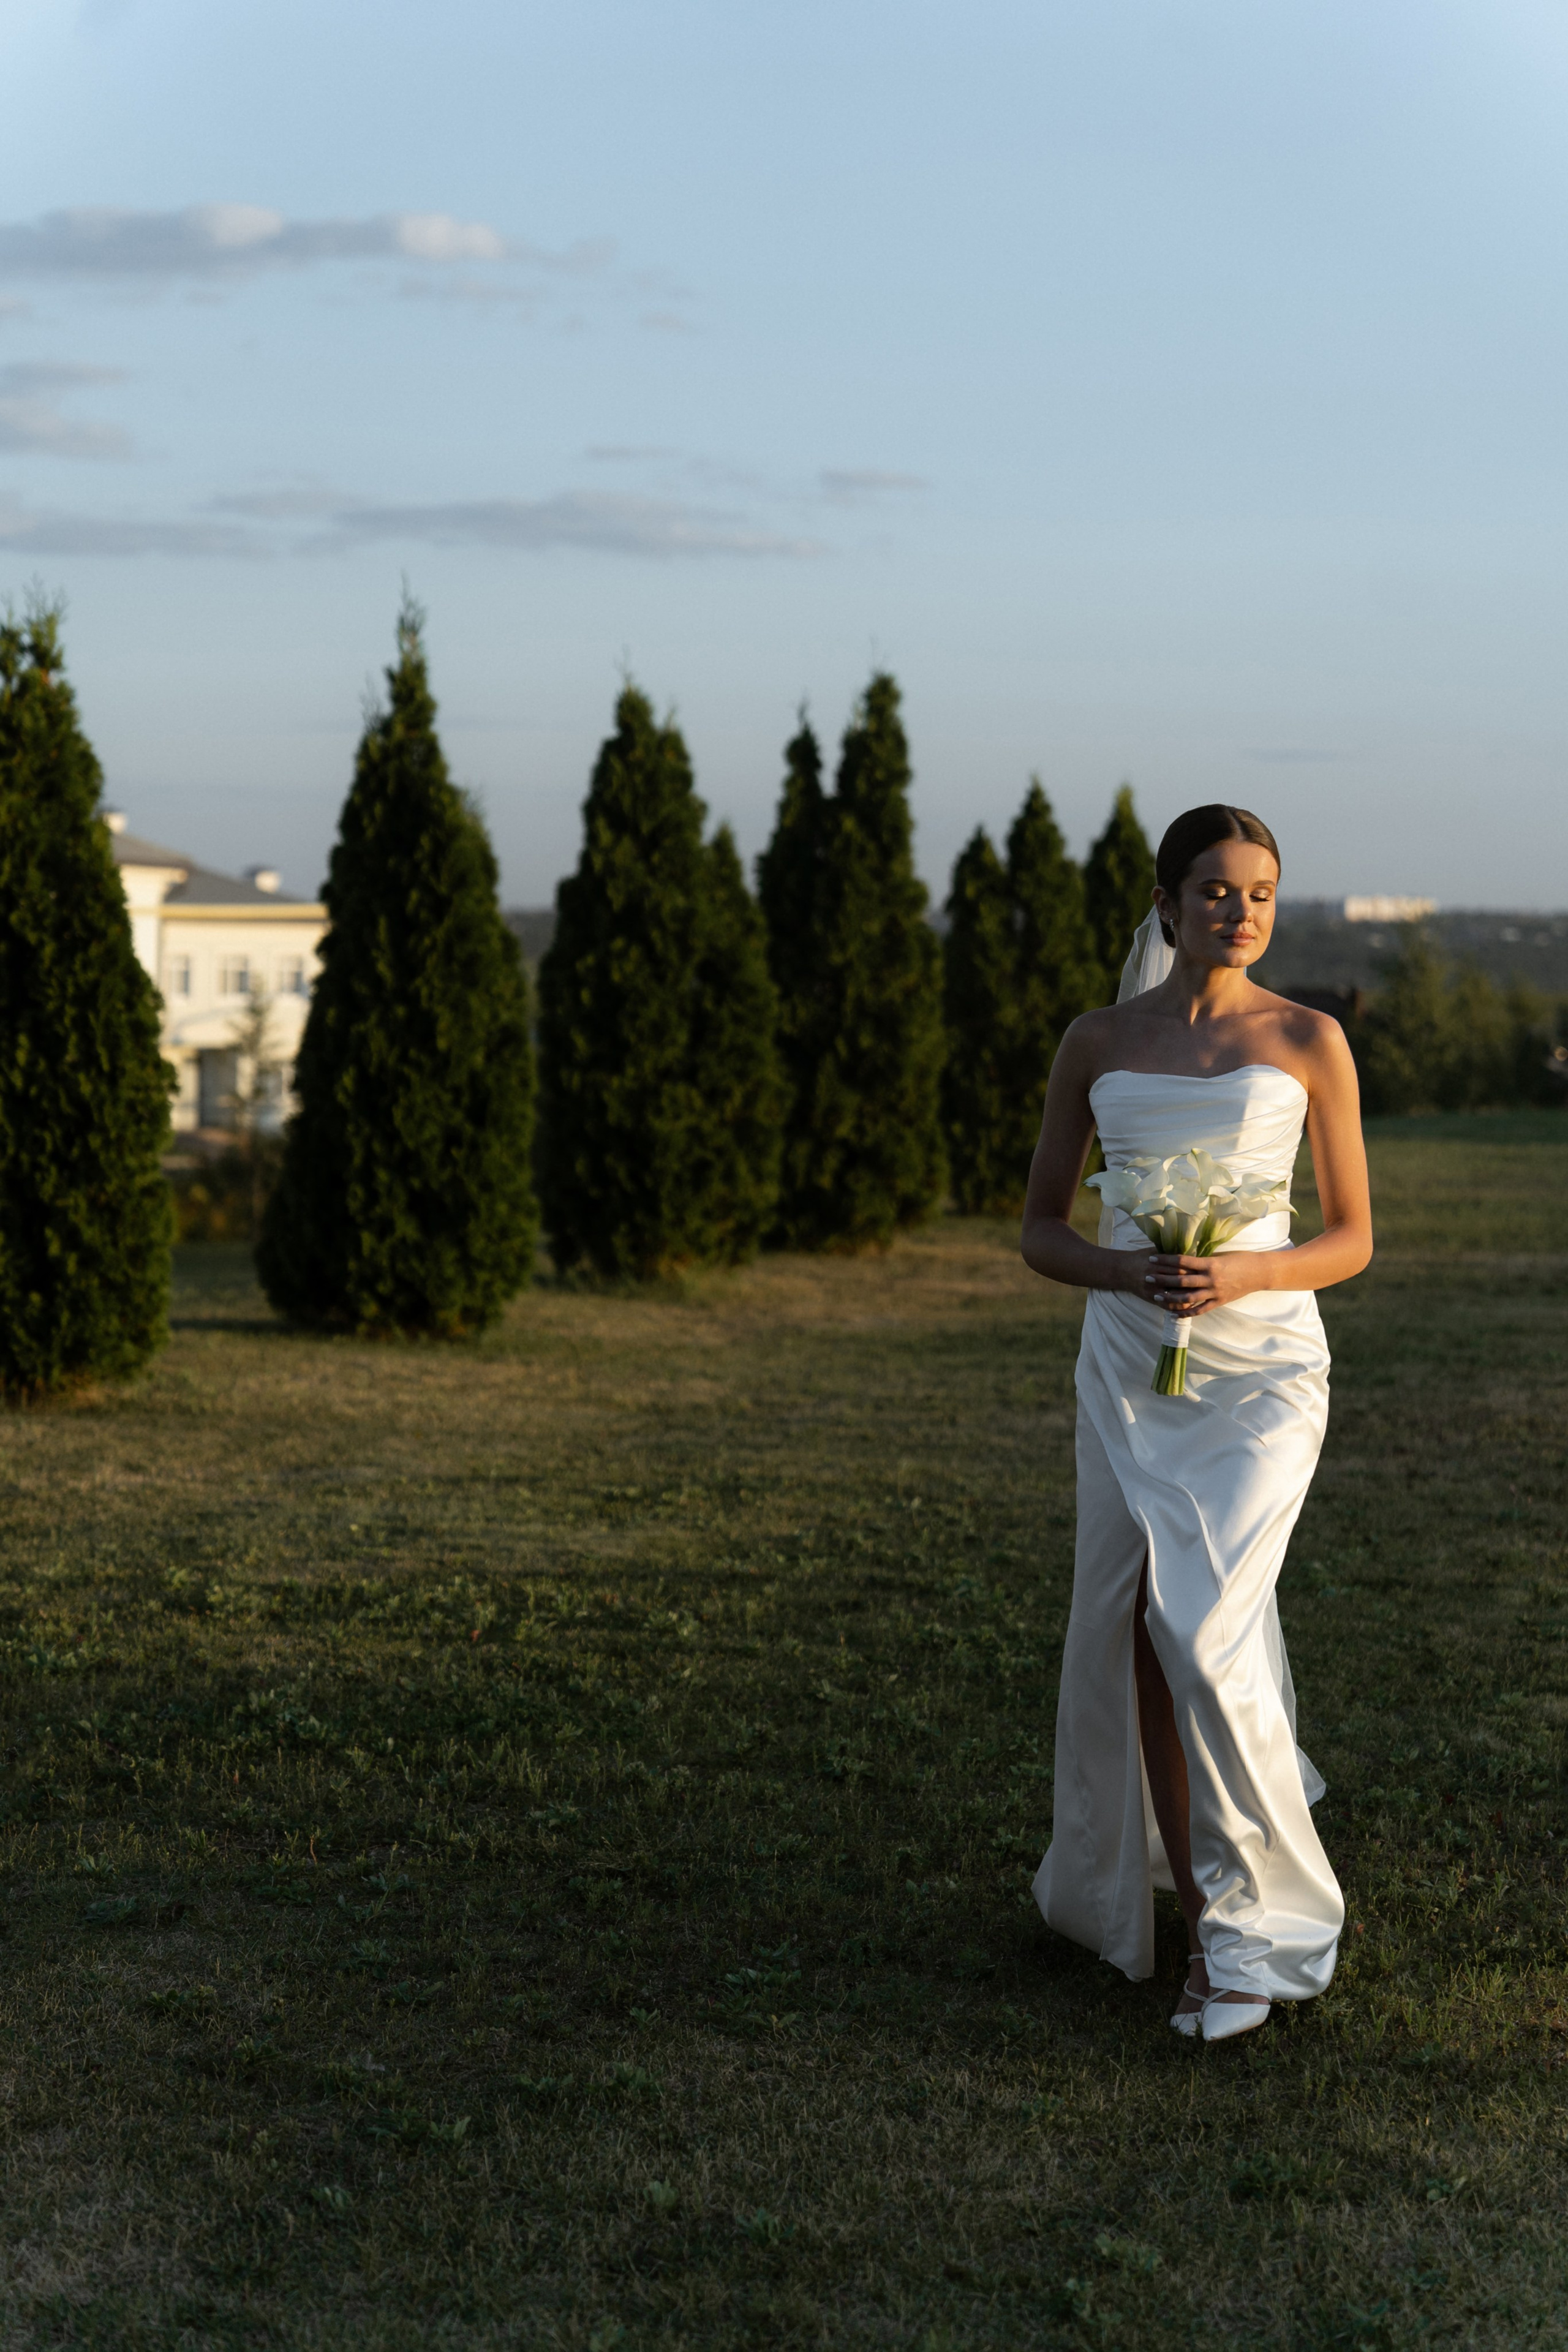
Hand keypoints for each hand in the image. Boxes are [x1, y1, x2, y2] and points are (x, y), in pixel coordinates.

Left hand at [1134, 1251, 1271, 1318]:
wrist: (1260, 1272)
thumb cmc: (1241, 1260)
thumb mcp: (1220, 1255)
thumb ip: (1203, 1259)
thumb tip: (1183, 1258)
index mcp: (1210, 1263)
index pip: (1182, 1261)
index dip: (1165, 1260)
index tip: (1151, 1258)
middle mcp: (1210, 1278)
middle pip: (1181, 1279)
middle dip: (1162, 1278)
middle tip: (1147, 1277)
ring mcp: (1215, 1292)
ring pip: (1188, 1297)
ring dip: (1170, 1298)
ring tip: (1156, 1296)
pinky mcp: (1219, 1302)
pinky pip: (1200, 1310)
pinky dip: (1186, 1313)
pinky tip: (1174, 1314)